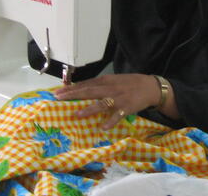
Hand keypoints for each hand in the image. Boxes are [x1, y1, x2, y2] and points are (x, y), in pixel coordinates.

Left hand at [54, 73, 174, 128]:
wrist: (150, 86)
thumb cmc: (129, 84)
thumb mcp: (114, 80)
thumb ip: (99, 85)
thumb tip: (81, 89)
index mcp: (106, 80)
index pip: (86, 84)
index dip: (71, 88)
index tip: (57, 92)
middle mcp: (110, 88)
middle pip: (89, 91)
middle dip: (73, 95)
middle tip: (59, 98)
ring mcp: (118, 98)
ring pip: (101, 103)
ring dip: (89, 109)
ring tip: (77, 114)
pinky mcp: (127, 107)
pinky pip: (118, 115)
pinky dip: (111, 121)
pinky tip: (104, 127)